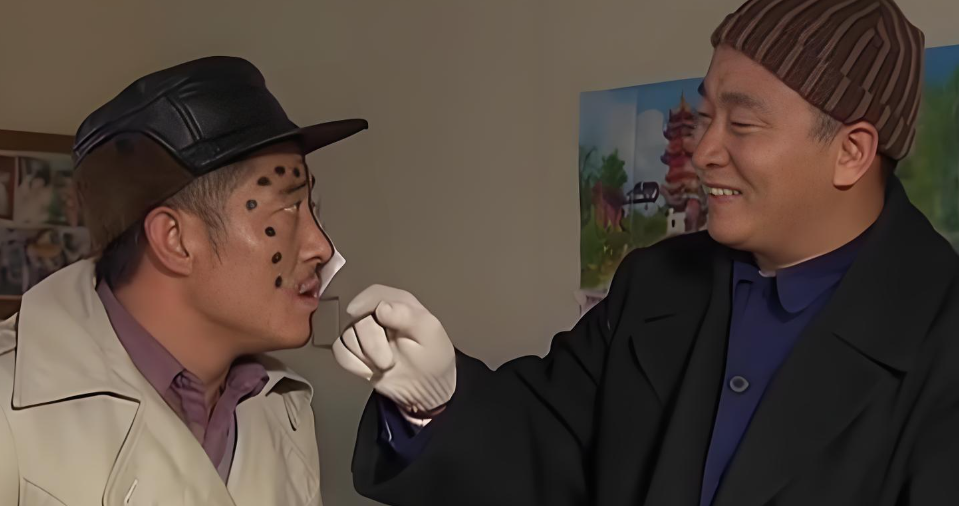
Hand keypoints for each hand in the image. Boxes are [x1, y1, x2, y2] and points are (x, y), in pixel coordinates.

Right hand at [333, 284, 455, 413]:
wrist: (425, 390)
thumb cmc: (432, 358)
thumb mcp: (430, 333)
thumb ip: (407, 316)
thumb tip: (381, 307)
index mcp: (399, 303)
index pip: (374, 294)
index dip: (366, 304)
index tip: (364, 317)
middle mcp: (379, 315)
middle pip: (359, 320)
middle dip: (372, 343)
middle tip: (390, 361)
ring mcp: (365, 334)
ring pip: (347, 336)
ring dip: (364, 355)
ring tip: (385, 365)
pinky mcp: (356, 352)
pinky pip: (340, 351)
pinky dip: (352, 363)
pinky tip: (369, 371)